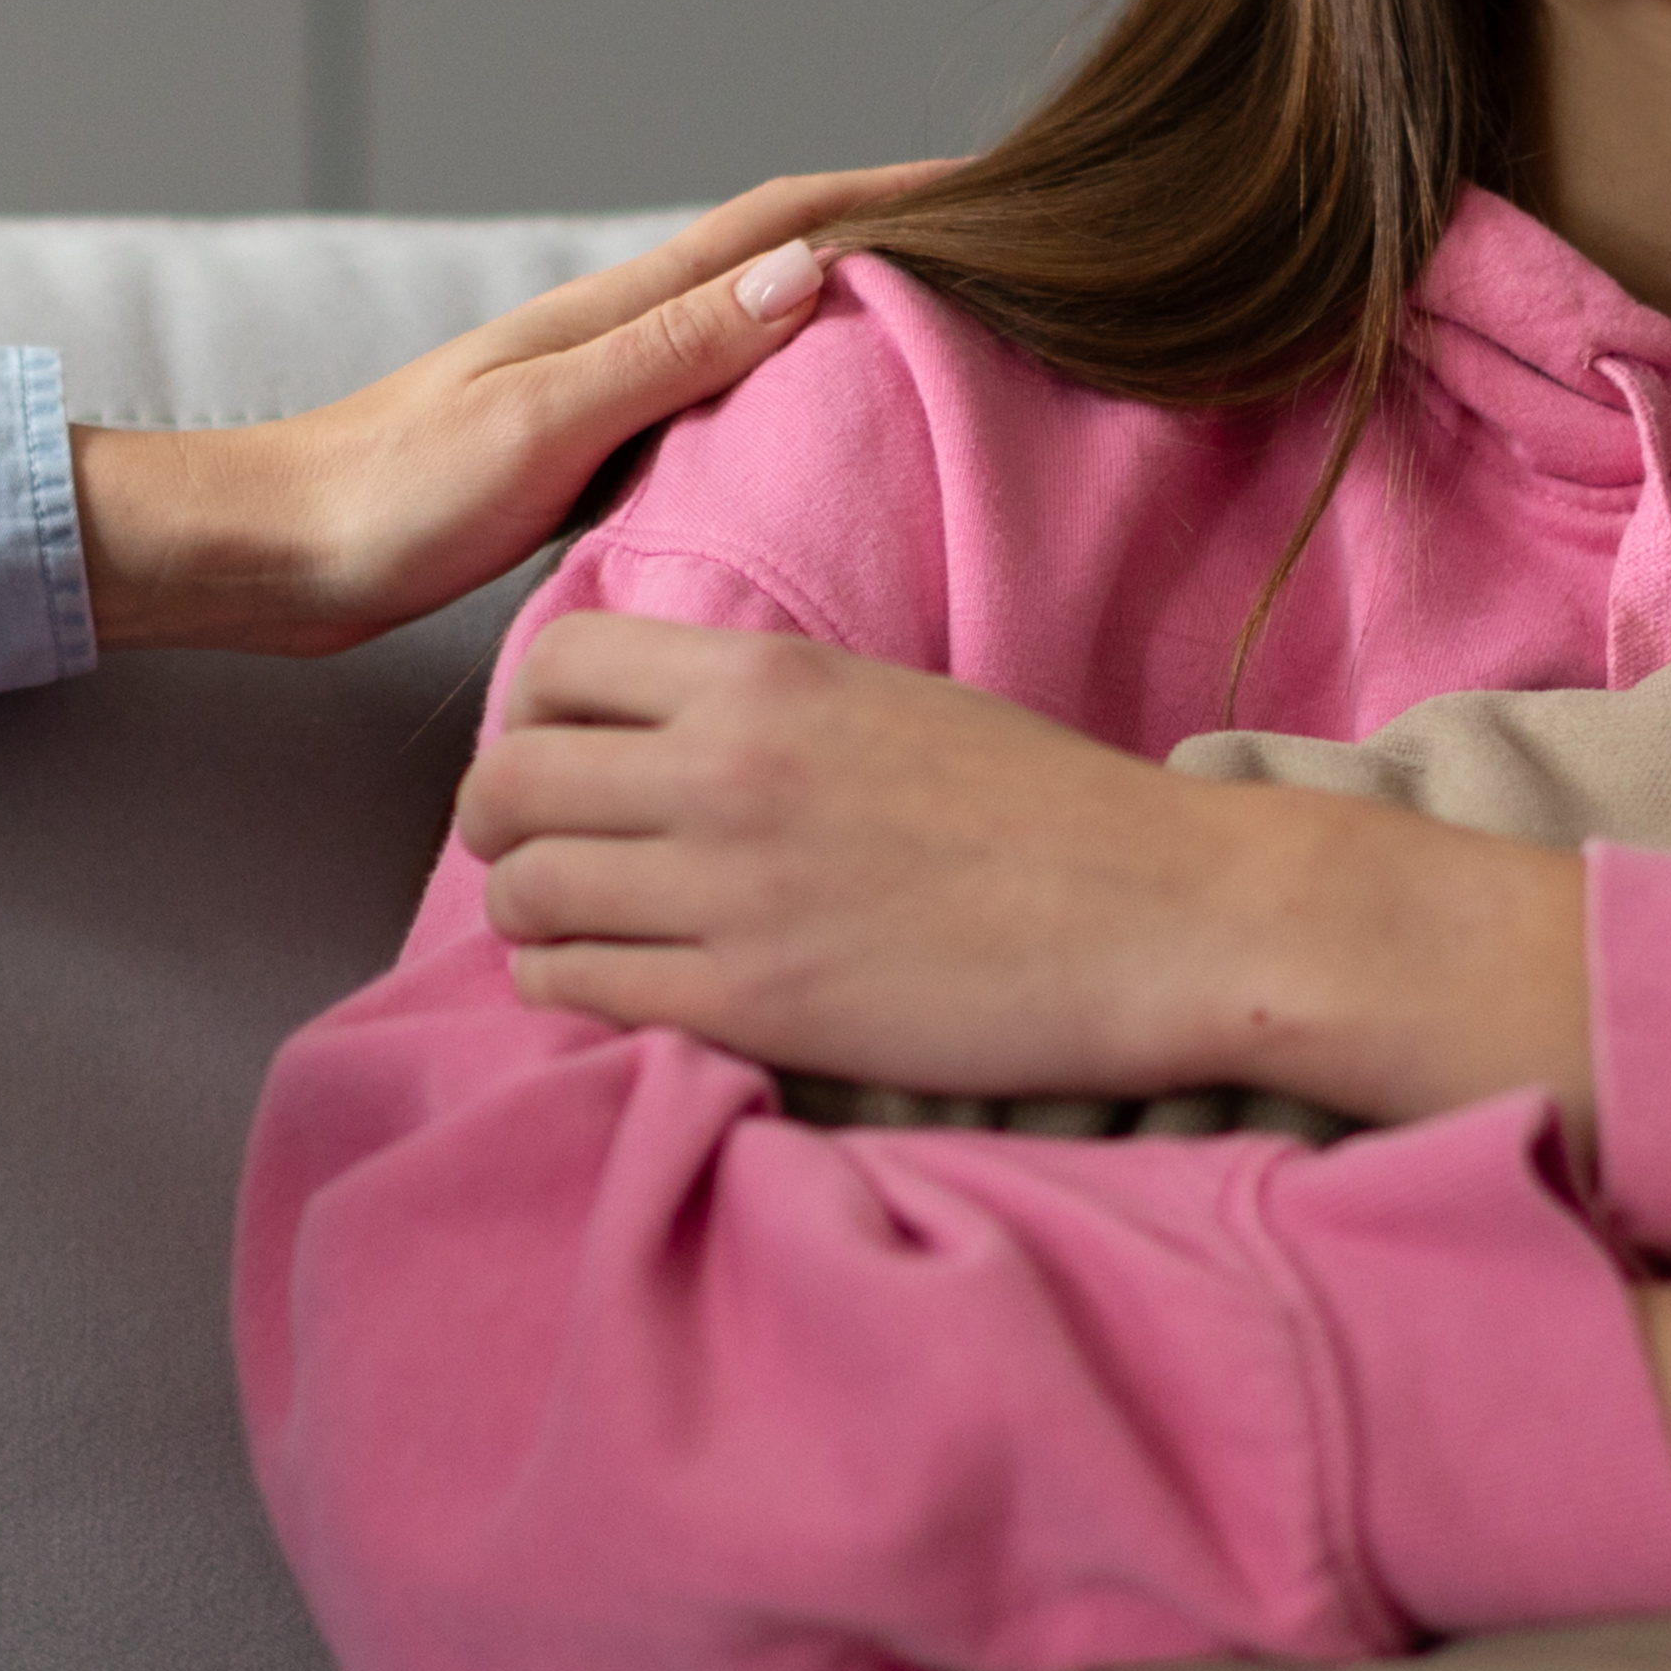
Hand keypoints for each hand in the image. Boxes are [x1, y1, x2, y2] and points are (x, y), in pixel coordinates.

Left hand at [69, 167, 938, 657]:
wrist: (269, 551)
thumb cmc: (384, 499)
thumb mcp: (538, 429)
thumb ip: (667, 359)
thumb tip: (811, 276)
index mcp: (617, 316)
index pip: (784, 224)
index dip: (896, 197)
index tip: (1006, 185)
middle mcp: (619, 335)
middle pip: (784, 255)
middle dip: (897, 230)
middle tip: (1015, 242)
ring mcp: (601, 388)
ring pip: (756, 321)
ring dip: (852, 302)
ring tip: (950, 317)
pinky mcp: (584, 450)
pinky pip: (720, 393)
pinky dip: (789, 382)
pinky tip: (817, 421)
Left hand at [459, 611, 1594, 1126]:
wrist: (1167, 913)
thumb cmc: (1047, 810)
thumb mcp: (889, 702)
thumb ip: (762, 707)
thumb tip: (658, 731)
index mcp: (763, 680)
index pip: (554, 666)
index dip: (533, 715)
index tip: (563, 756)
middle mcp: (723, 772)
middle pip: (508, 785)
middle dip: (503, 824)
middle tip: (544, 852)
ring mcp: (728, 893)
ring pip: (523, 896)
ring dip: (530, 915)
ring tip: (580, 929)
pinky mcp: (750, 1005)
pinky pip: (579, 994)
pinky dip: (571, 990)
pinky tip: (622, 988)